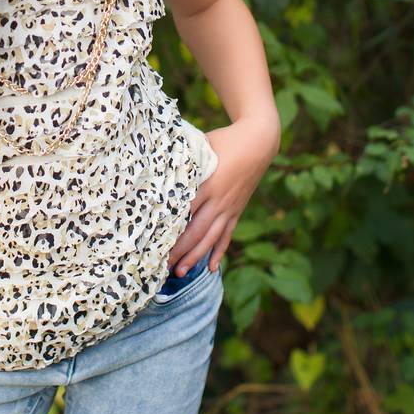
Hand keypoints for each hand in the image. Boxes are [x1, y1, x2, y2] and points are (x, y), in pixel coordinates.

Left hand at [166, 111, 280, 275]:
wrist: (259, 142)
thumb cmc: (226, 140)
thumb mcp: (203, 145)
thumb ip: (184, 158)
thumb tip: (158, 162)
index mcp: (208, 183)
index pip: (185, 210)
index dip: (170, 227)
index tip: (153, 240)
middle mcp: (219, 200)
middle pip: (196, 231)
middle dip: (178, 250)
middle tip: (160, 265)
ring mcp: (230, 207)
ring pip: (210, 238)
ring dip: (195, 257)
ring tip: (180, 273)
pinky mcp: (237, 210)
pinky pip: (226, 235)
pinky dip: (218, 251)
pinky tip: (210, 267)